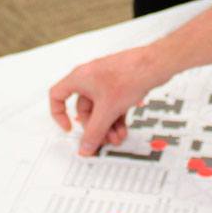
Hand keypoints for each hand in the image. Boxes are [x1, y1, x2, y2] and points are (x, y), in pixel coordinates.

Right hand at [48, 46, 169, 155]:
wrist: (154, 65)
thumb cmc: (130, 75)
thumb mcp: (107, 111)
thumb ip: (94, 132)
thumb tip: (85, 146)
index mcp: (79, 78)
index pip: (57, 96)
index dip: (58, 114)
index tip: (68, 127)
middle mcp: (90, 78)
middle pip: (83, 108)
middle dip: (93, 126)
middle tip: (102, 139)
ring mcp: (104, 81)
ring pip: (99, 108)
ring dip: (106, 125)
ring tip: (116, 138)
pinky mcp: (117, 84)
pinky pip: (110, 104)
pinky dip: (115, 117)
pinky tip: (123, 129)